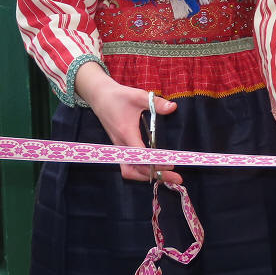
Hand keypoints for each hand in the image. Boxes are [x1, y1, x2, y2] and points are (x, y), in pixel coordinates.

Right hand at [75, 62, 180, 182]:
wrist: (99, 96)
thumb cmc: (119, 96)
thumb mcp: (139, 96)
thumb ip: (156, 103)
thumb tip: (173, 108)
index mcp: (126, 134)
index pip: (141, 155)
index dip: (155, 162)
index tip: (171, 164)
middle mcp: (121, 145)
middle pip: (134, 169)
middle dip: (155, 175)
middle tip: (176, 178)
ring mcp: (119, 148)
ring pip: (130, 171)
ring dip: (147, 176)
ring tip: (167, 177)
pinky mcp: (119, 148)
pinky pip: (129, 165)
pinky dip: (141, 171)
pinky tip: (155, 170)